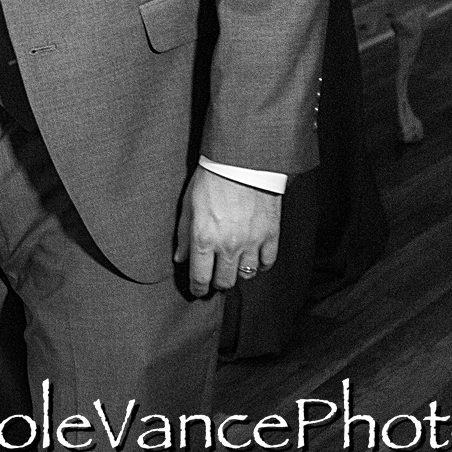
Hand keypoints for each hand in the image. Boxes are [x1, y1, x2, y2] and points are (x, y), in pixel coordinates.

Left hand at [173, 167, 280, 296]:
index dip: (197, 289)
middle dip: (216, 283)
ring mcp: (252, 242)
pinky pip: (267, 262)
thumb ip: (183, 235)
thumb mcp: (189, 205)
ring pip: (246, 275)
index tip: (197, 290)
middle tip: (214, 276)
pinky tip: (253, 258)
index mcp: (204, 239)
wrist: (242, 161)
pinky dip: (260, 264)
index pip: (200, 278)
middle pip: (224, 282)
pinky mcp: (271, 235)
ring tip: (233, 264)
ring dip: (237, 273)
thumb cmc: (211, 179)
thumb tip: (180, 259)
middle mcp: (228, 246)